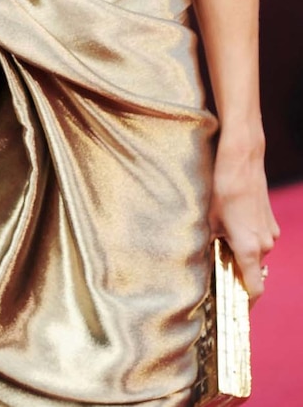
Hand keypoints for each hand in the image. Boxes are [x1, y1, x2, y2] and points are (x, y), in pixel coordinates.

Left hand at [209, 136, 279, 302]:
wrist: (241, 160)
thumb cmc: (221, 188)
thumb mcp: (207, 219)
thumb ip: (207, 245)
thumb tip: (199, 263)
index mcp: (250, 249)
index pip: (254, 289)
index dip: (244, 303)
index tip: (233, 309)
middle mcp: (265, 244)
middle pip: (252, 270)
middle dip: (236, 271)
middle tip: (215, 267)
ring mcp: (270, 231)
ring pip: (255, 253)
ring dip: (240, 253)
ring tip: (219, 239)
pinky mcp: (269, 220)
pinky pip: (259, 239)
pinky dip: (247, 239)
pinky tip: (230, 223)